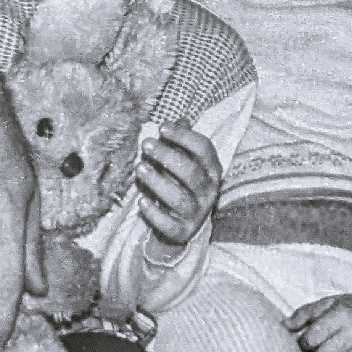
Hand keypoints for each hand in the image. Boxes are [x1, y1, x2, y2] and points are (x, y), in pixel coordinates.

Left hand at [136, 121, 221, 254]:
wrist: (183, 226)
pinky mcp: (182, 232)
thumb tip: (182, 119)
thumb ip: (182, 144)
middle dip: (167, 156)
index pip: (204, 149)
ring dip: (157, 181)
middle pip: (190, 172)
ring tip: (139, 168)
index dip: (183, 136)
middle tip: (146, 144)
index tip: (162, 127)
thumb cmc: (181, 185)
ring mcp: (197, 213)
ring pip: (179, 197)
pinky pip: (169, 223)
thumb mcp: (184, 163)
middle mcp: (209, 192)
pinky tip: (141, 201)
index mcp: (212, 170)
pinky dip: (154, 213)